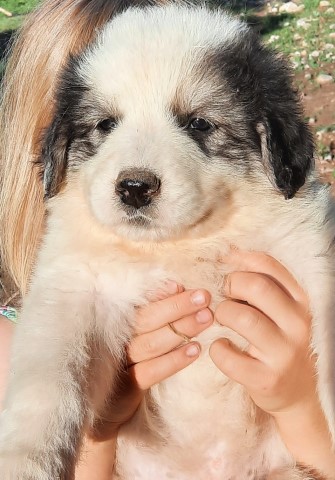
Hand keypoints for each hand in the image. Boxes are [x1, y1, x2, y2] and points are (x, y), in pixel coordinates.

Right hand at [91, 282, 212, 439]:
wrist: (103, 411)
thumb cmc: (126, 363)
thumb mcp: (134, 334)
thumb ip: (152, 312)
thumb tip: (177, 288)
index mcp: (114, 323)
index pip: (138, 304)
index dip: (158, 293)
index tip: (179, 285)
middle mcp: (113, 340)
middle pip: (146, 319)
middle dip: (177, 306)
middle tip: (204, 297)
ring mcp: (118, 364)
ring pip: (151, 343)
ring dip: (181, 329)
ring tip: (206, 318)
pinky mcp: (125, 388)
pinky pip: (151, 372)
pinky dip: (174, 360)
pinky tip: (195, 350)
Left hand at [209, 250, 334, 476]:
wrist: (297, 392)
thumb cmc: (280, 341)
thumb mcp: (282, 310)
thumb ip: (262, 284)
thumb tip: (228, 254)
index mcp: (301, 301)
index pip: (269, 265)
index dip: (240, 260)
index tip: (225, 266)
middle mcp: (297, 324)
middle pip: (256, 286)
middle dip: (230, 284)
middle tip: (223, 295)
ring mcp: (283, 352)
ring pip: (242, 317)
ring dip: (222, 313)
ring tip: (222, 319)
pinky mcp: (266, 378)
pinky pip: (228, 355)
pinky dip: (217, 348)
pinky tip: (222, 347)